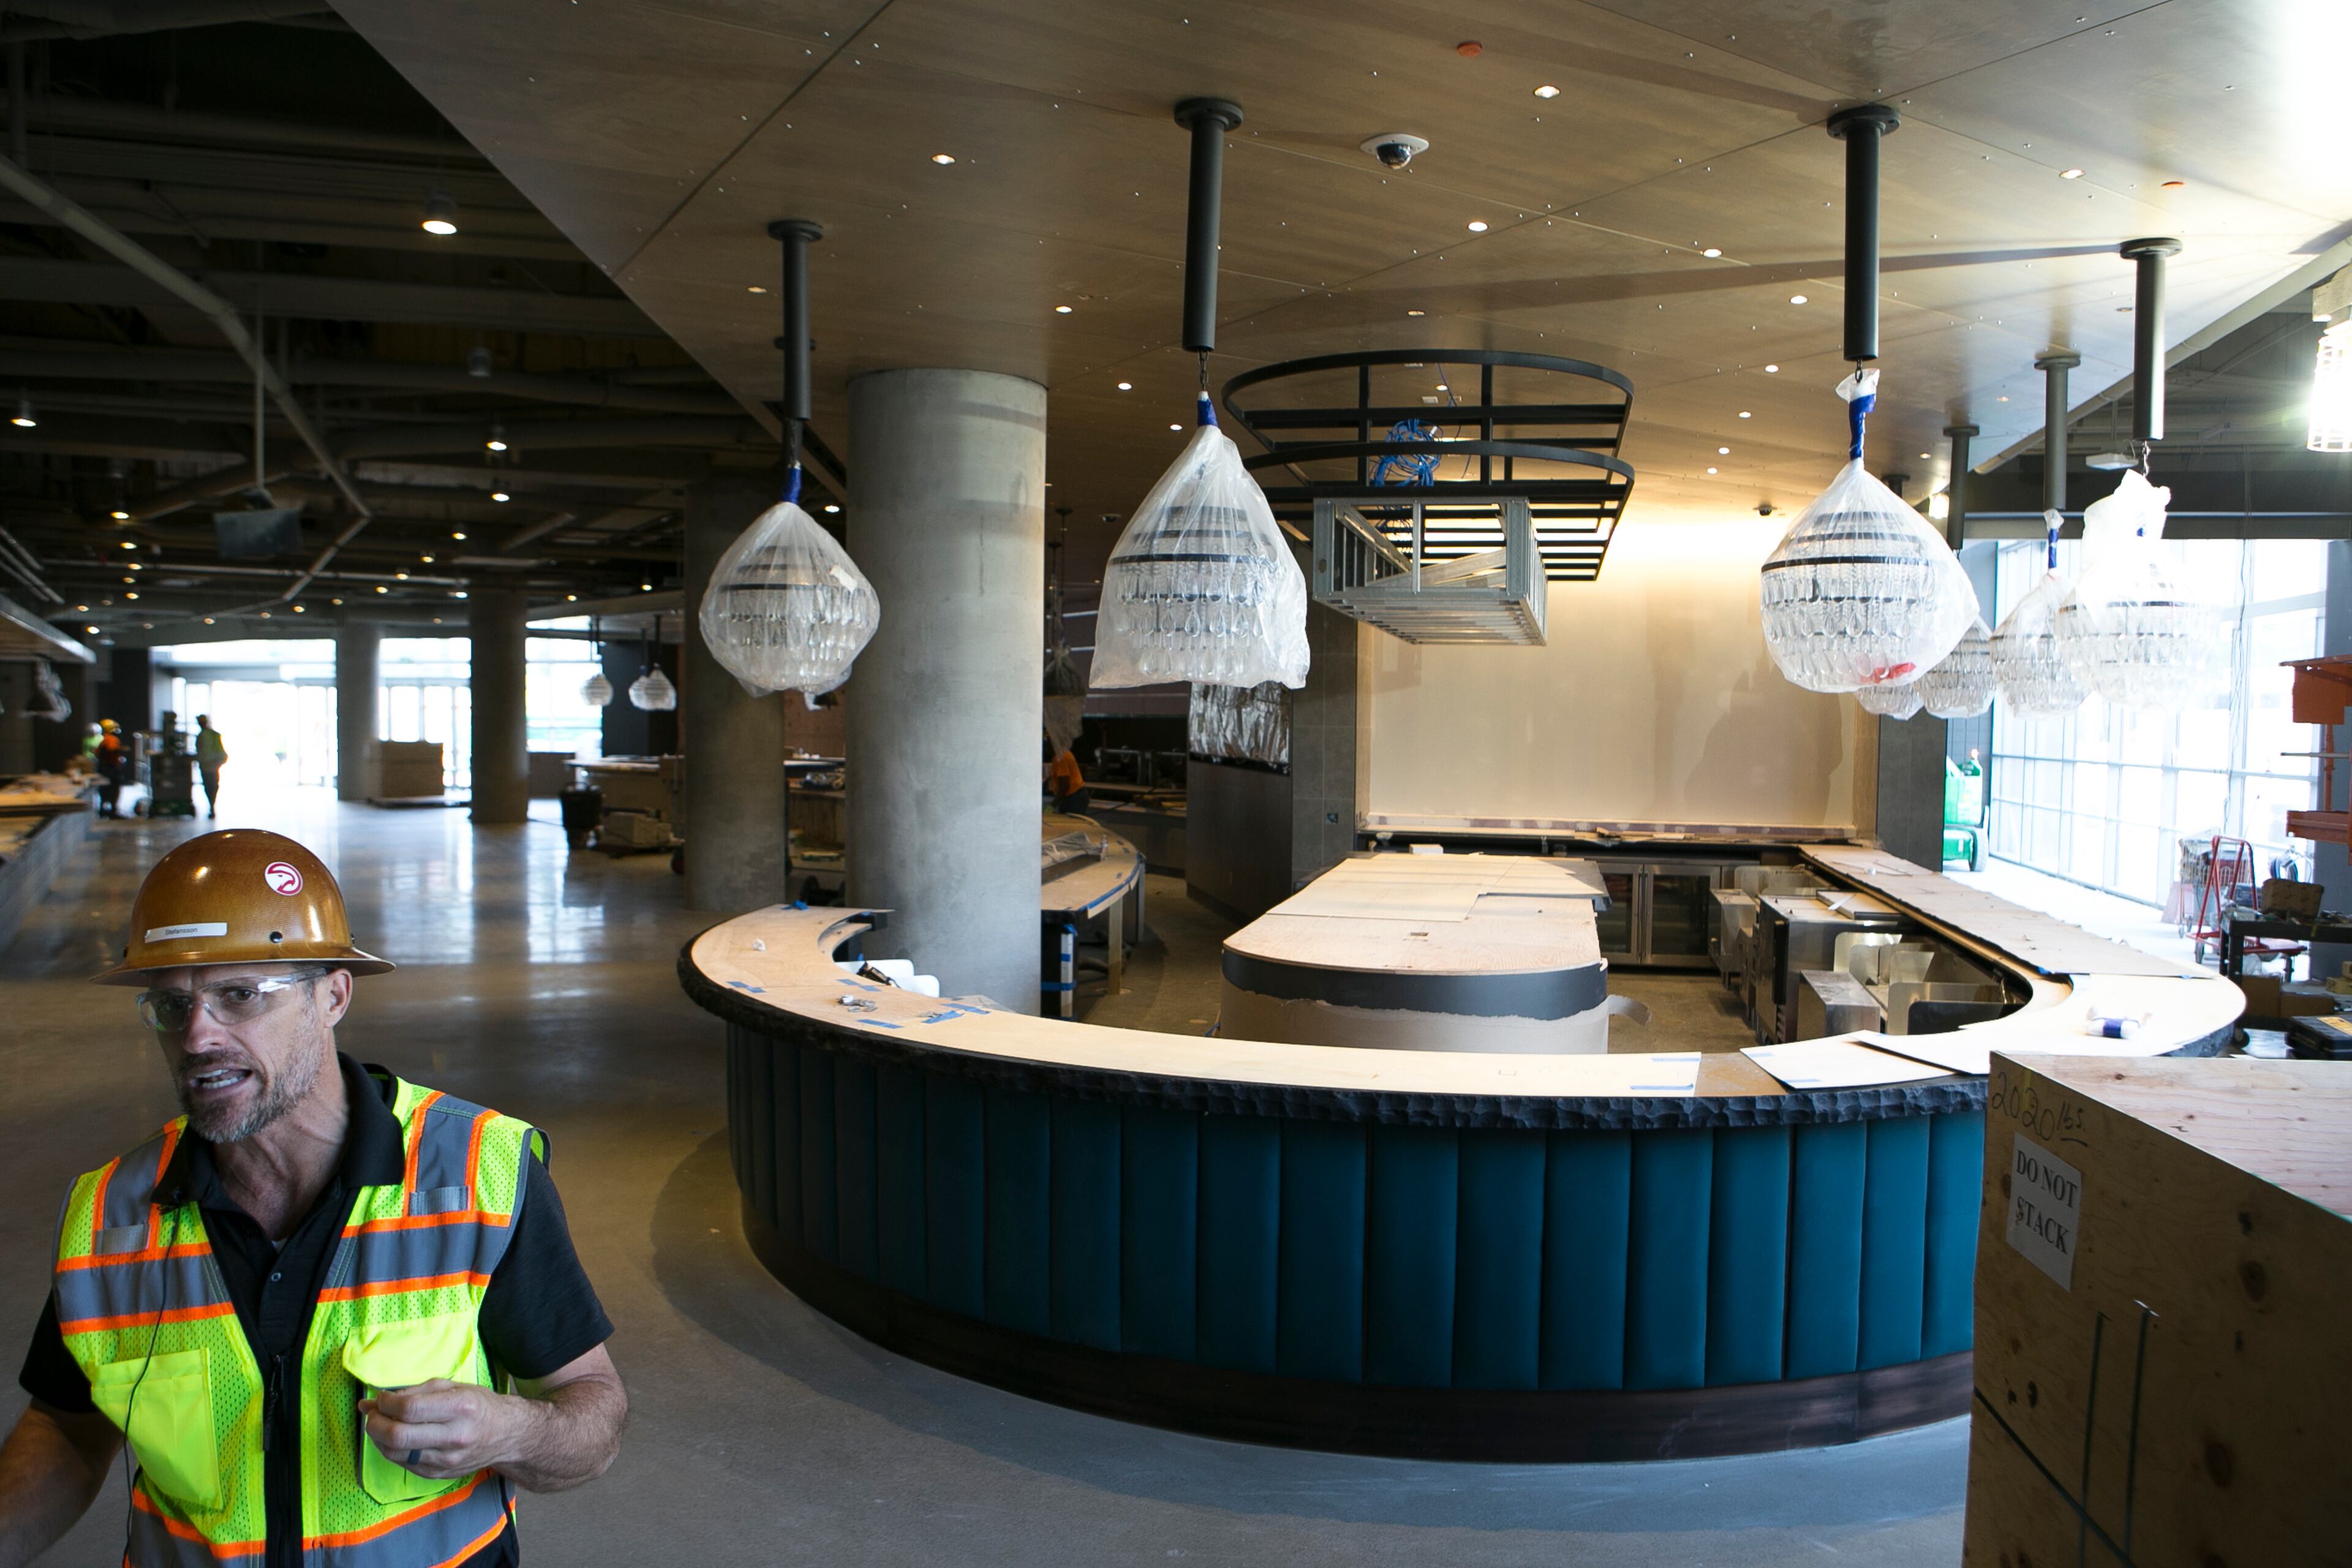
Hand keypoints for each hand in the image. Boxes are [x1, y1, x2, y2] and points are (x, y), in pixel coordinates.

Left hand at [358, 1381, 522, 1480]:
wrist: (506, 1435)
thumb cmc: (478, 1405)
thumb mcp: (453, 1387)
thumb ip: (416, 1391)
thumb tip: (375, 1400)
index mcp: (460, 1407)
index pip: (409, 1408)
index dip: (386, 1403)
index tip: (381, 1398)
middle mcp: (453, 1436)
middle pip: (398, 1435)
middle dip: (375, 1423)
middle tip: (373, 1413)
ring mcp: (445, 1460)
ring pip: (395, 1453)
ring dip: (378, 1438)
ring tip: (380, 1424)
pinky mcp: (437, 1474)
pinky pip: (402, 1463)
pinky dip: (390, 1449)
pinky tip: (394, 1438)